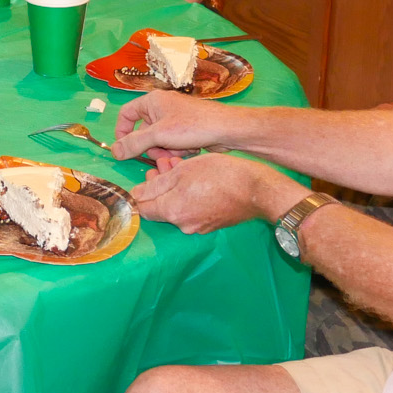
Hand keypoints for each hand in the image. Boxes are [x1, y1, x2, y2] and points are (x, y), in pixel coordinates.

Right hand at [112, 89, 231, 163]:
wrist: (226, 130)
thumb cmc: (193, 125)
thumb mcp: (158, 135)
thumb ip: (134, 143)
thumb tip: (114, 152)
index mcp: (152, 101)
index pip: (126, 114)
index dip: (122, 132)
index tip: (124, 149)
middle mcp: (162, 107)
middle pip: (143, 131)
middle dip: (150, 146)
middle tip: (160, 153)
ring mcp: (175, 119)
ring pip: (158, 141)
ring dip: (165, 150)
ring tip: (179, 152)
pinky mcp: (186, 131)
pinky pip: (171, 143)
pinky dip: (176, 150)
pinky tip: (189, 151)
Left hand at [132, 153, 296, 233]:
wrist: (256, 189)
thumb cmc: (220, 174)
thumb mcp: (182, 171)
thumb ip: (156, 184)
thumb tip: (136, 194)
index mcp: (172, 212)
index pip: (143, 209)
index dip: (140, 193)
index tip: (146, 177)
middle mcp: (183, 225)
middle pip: (161, 207)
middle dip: (159, 185)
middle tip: (163, 165)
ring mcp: (199, 227)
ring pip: (177, 206)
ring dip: (174, 187)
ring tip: (179, 166)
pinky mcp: (212, 224)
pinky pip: (192, 210)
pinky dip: (189, 195)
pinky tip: (195, 179)